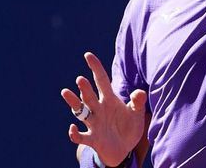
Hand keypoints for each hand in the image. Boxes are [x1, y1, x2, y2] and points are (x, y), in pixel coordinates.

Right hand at [61, 52, 146, 166]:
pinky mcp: (92, 139)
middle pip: (89, 96)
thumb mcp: (136, 114)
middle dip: (84, 88)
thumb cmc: (128, 127)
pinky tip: (72, 129)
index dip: (95, 68)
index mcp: (109, 100)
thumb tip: (140, 92)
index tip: (88, 55)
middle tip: (80, 79)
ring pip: (80, 111)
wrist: (123, 150)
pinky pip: (81, 136)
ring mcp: (94, 124)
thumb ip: (138, 103)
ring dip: (73, 103)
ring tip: (65, 92)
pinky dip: (75, 134)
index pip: (101, 80)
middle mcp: (98, 109)